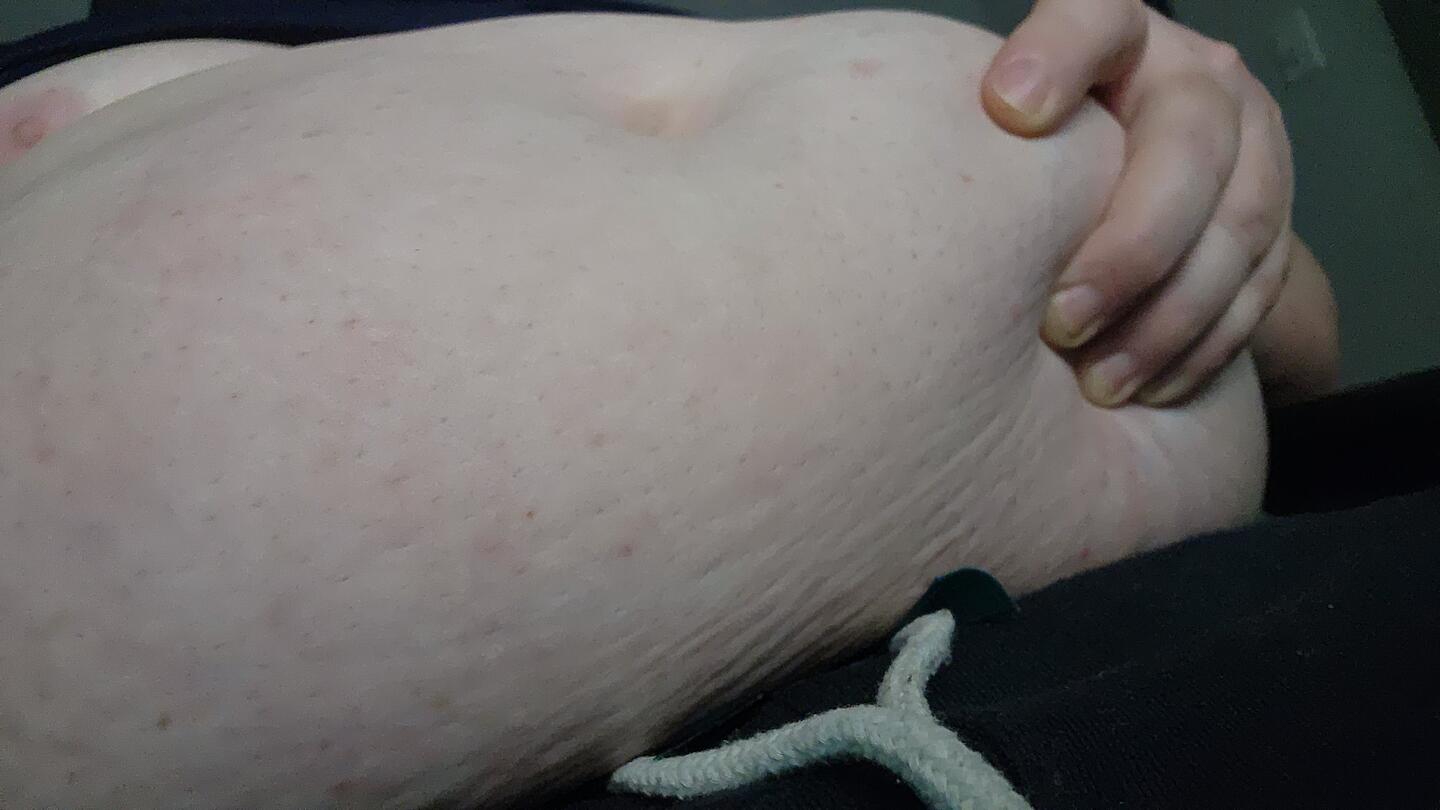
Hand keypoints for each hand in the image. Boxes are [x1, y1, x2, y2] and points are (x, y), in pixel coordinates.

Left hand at [982, 0, 1316, 406]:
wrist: (1132, 182)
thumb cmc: (1034, 156)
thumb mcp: (1002, 128)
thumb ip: (979, 139)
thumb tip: (909, 199)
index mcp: (1118, 37)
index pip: (1096, 16)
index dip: (1061, 56)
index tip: (1007, 110)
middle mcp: (1195, 78)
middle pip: (1189, 147)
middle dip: (1129, 248)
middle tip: (1058, 322)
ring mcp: (1250, 146)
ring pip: (1237, 228)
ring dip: (1168, 317)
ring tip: (1097, 381)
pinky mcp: (1273, 218)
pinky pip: (1259, 288)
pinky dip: (1203, 347)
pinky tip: (1147, 388)